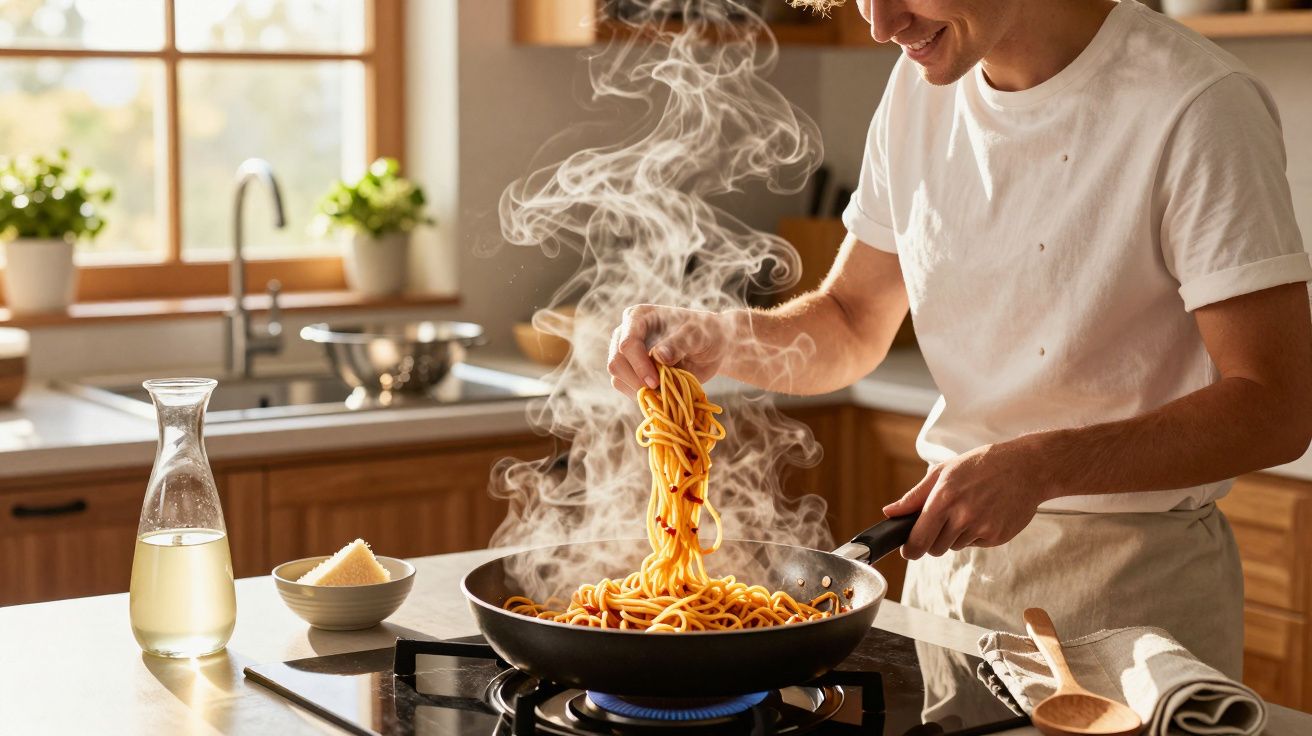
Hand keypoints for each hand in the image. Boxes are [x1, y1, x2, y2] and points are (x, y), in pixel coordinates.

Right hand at [607, 305, 731, 394]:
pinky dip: (642, 395)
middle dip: (637, 380)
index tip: (656, 381)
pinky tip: (661, 391)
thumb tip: (659, 356)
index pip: (628, 343)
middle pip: (616, 362)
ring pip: (618, 378)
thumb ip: (680, 342)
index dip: (639, 365)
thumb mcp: (698, 334)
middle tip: (660, 390)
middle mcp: (626, 333)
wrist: (710, 347)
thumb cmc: (704, 333)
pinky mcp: (630, 372)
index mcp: (638, 317)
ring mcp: (625, 354)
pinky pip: (626, 389)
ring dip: (639, 389)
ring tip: (665, 388)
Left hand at [882, 441, 1052, 559]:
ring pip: (955, 546)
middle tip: (943, 521)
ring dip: (956, 535)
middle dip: (933, 540)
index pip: (918, 539)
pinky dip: (976, 534)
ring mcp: (982, 528)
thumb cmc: (981, 465)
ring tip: (970, 509)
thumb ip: (914, 496)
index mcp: (943, 499)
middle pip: (935, 549)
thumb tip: (889, 513)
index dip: (911, 549)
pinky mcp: (998, 537)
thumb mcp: (944, 471)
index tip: (908, 551)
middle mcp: (962, 516)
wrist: (1026, 468)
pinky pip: (976, 545)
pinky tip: (986, 513)